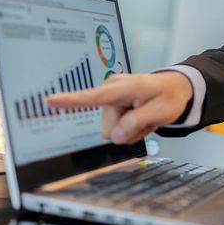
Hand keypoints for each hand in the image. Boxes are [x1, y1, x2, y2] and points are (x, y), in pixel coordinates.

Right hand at [46, 71, 193, 143]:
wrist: (174, 88)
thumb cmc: (169, 96)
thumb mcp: (161, 111)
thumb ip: (137, 122)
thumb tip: (114, 136)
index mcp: (122, 88)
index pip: (93, 97)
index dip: (71, 100)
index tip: (49, 100)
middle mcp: (110, 91)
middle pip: (108, 129)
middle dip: (128, 130)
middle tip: (147, 118)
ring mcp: (109, 99)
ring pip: (111, 132)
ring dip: (130, 130)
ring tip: (144, 116)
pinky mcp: (109, 106)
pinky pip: (115, 130)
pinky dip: (130, 128)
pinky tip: (139, 117)